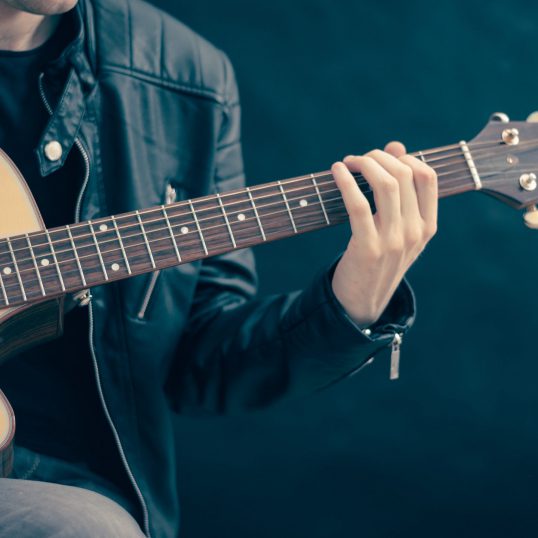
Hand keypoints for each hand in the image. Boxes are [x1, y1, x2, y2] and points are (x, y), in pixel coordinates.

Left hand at [331, 142, 437, 326]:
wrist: (362, 301)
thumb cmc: (378, 259)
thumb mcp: (397, 228)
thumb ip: (400, 191)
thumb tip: (396, 146)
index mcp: (428, 226)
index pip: (428, 177)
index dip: (404, 157)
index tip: (383, 157)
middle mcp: (416, 232)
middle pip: (404, 175)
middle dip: (378, 157)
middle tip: (359, 159)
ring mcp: (394, 241)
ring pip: (386, 184)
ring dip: (364, 164)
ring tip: (348, 162)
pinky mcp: (368, 248)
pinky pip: (358, 204)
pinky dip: (345, 182)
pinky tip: (337, 171)